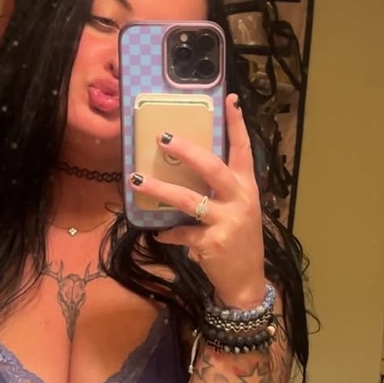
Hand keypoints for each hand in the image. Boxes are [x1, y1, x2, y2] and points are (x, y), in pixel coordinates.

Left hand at [131, 95, 266, 308]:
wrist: (247, 281)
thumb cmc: (239, 241)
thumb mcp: (239, 211)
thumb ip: (221, 191)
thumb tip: (187, 170)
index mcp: (247, 188)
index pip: (243, 151)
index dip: (237, 126)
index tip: (230, 100)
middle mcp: (240, 200)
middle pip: (212, 168)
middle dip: (186, 151)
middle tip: (162, 137)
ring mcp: (227, 222)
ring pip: (188, 199)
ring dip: (160, 189)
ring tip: (136, 180)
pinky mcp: (212, 243)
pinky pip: (181, 232)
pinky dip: (168, 233)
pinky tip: (160, 233)